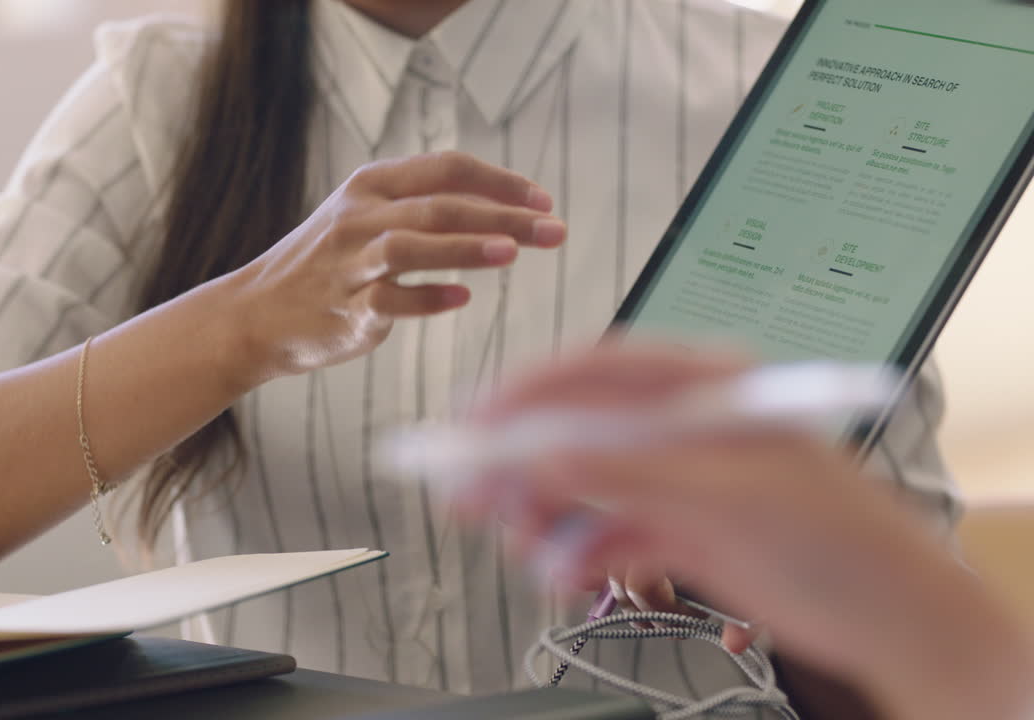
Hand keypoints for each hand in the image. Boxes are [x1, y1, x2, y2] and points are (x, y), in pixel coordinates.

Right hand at [230, 151, 562, 377]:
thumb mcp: (364, 217)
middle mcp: (360, 217)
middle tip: (554, 230)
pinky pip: (391, 302)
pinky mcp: (346, 310)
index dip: (500, 181)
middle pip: (440, 207)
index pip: (446, 169)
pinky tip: (460, 298)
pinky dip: (426, 297)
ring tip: (512, 253)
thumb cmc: (326, 265)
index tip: (543, 200)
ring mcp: (351, 264)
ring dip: (465, 248)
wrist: (255, 314)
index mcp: (371, 186)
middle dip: (504, 216)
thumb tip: (500, 207)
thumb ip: (421, 207)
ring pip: (412, 246)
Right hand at [461, 341, 1033, 719]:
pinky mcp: (677, 529)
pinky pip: (603, 535)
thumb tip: (546, 453)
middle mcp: (681, 428)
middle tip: (465, 496)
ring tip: (527, 549)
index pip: (596, 372)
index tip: (471, 423)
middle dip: (517, 464)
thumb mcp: (726, 497)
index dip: (525, 393)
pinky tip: (569, 575)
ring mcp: (677, 480)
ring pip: (581, 486)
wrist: (892, 620)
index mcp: (703, 388)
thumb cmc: (838, 539)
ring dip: (543, 518)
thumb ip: (630, 473)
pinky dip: (577, 555)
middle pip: (575, 430)